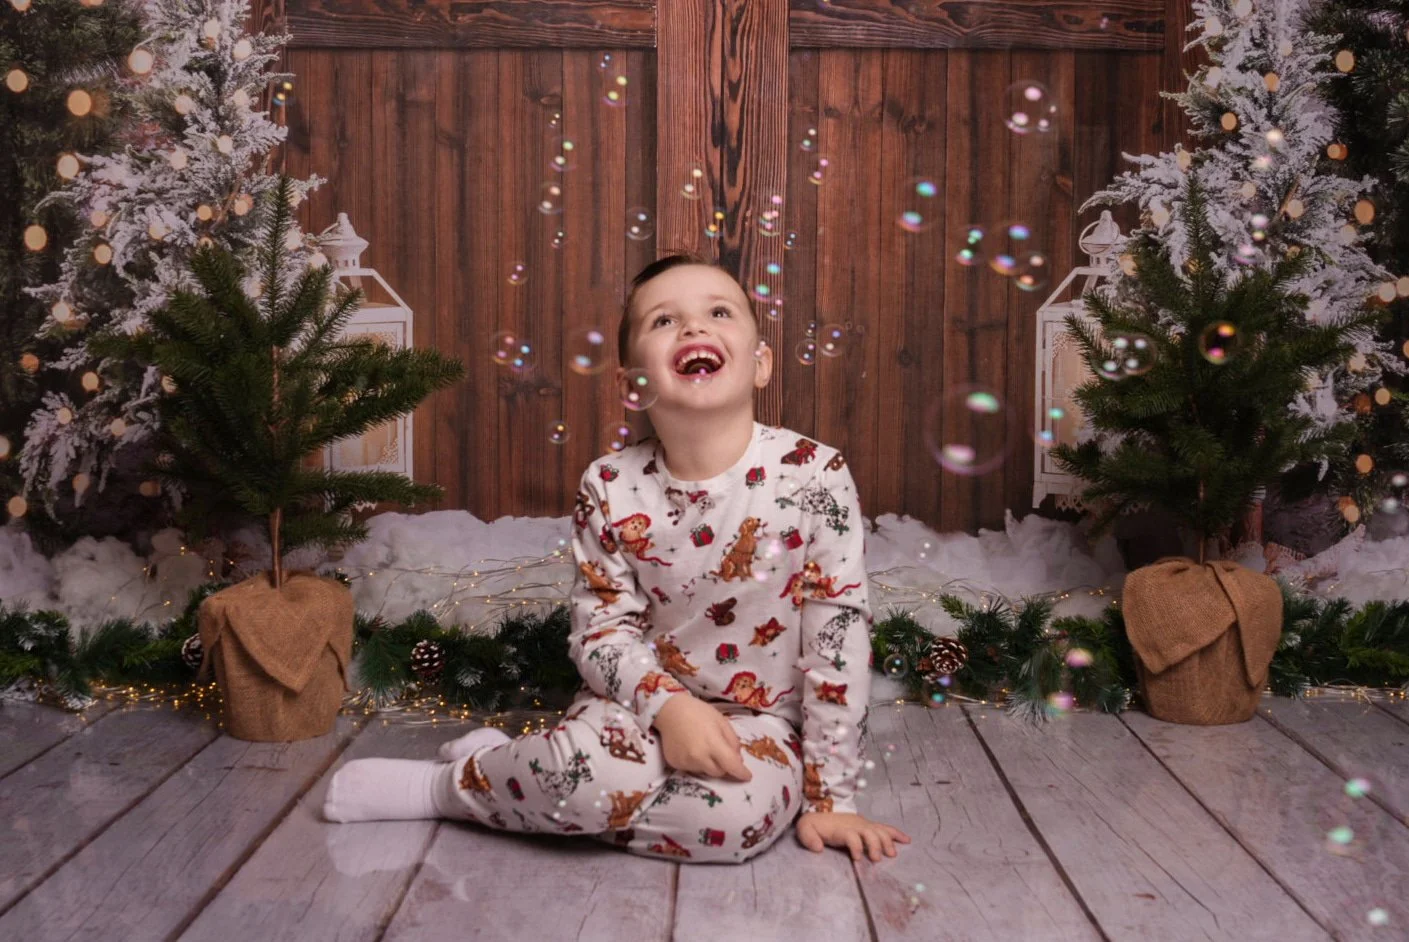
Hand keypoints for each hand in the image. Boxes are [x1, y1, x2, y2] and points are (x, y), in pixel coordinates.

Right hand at [652, 693, 751, 781]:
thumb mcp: (721, 721)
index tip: (747, 776)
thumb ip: (732, 741)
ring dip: (709, 764)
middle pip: (719, 772)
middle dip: (723, 766)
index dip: (741, 773)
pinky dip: (695, 763)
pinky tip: (691, 749)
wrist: (670, 711)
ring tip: (702, 747)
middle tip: (720, 753)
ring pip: (705, 772)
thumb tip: (737, 760)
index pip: (731, 765)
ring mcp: (686, 762)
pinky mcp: (675, 764)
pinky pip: (691, 769)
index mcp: (713, 744)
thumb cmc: (698, 712)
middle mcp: (699, 757)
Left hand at [796, 811, 911, 861]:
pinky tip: (907, 840)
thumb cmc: (815, 824)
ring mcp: (864, 825)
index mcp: (840, 828)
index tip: (857, 859)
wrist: (822, 811)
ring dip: (887, 842)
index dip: (855, 846)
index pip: (850, 835)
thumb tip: (818, 848)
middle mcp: (855, 825)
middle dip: (875, 845)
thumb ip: (808, 837)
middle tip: (877, 859)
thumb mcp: (805, 829)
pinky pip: (886, 828)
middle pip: (869, 832)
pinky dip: (897, 834)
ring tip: (891, 854)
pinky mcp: (870, 826)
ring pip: (879, 831)